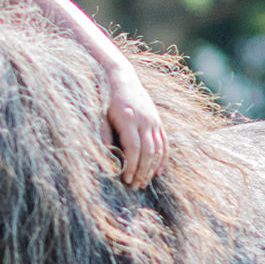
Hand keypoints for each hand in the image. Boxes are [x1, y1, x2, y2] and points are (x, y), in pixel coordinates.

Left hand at [105, 66, 168, 188]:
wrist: (119, 77)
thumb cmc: (104, 97)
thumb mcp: (99, 114)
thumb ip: (103, 134)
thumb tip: (107, 158)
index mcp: (128, 119)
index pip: (133, 148)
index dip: (131, 166)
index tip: (126, 179)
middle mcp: (144, 120)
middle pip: (148, 152)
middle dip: (142, 171)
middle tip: (136, 186)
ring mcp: (153, 120)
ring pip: (158, 149)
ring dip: (152, 168)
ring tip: (144, 182)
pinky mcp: (157, 120)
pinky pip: (164, 142)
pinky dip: (163, 158)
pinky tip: (158, 171)